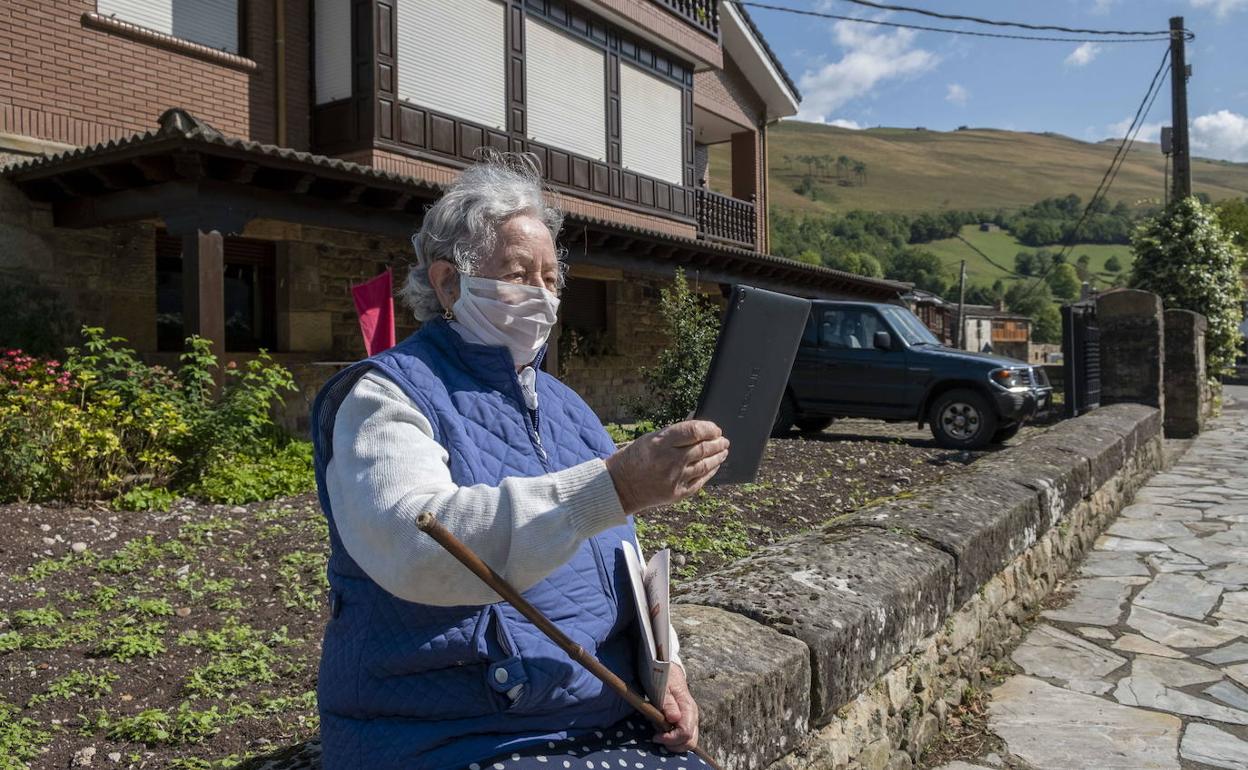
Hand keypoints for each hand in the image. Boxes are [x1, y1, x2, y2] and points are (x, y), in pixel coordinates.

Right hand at [604, 421, 728, 513]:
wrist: (619, 487)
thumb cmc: (634, 458)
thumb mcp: (650, 439)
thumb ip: (674, 433)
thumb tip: (697, 425)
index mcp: (660, 443)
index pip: (693, 431)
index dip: (709, 429)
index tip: (715, 429)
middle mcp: (669, 461)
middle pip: (703, 448)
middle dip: (717, 442)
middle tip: (723, 440)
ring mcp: (674, 479)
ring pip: (705, 465)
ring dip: (718, 456)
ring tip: (723, 450)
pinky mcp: (677, 494)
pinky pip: (700, 481)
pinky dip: (710, 472)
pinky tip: (715, 466)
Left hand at [653, 663, 698, 752]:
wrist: (670, 671)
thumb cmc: (665, 679)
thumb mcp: (663, 688)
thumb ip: (668, 703)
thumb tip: (674, 719)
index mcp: (688, 708)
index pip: (685, 733)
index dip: (670, 739)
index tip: (655, 736)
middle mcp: (693, 716)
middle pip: (690, 742)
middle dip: (673, 745)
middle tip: (657, 737)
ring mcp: (691, 720)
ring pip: (689, 742)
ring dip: (674, 743)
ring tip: (659, 733)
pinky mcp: (687, 721)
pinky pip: (685, 737)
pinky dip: (675, 740)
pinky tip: (664, 732)